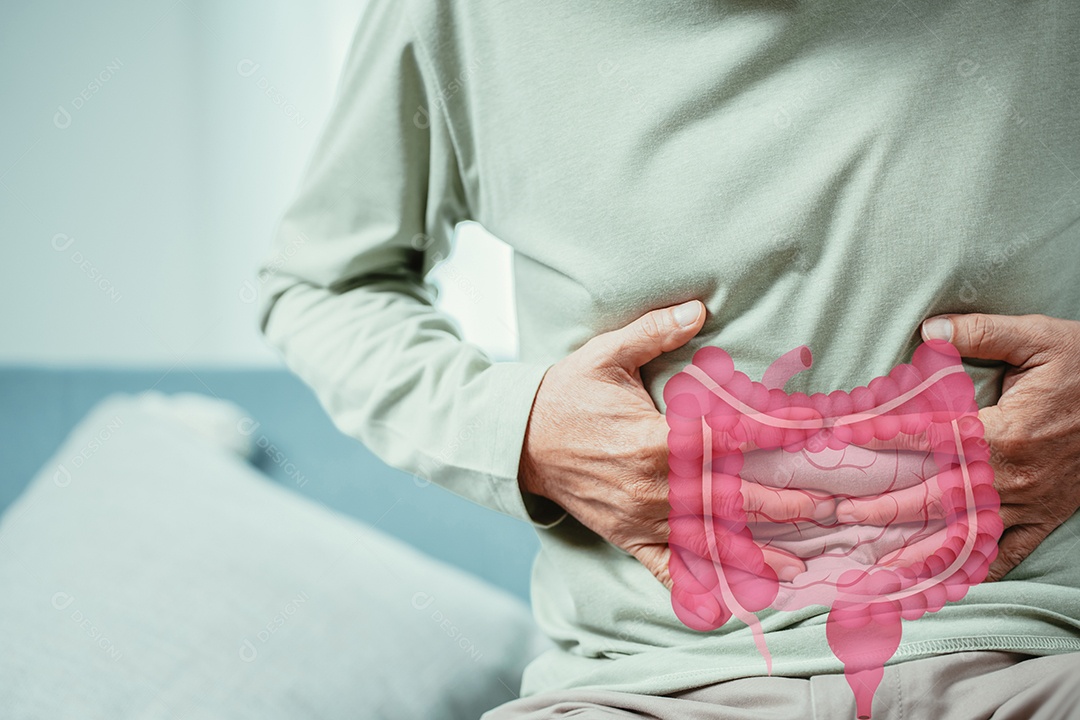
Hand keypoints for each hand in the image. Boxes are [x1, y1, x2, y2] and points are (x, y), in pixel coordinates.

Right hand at [518, 300, 808, 589]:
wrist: (520, 441)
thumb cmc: (566, 394)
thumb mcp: (604, 355)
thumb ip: (652, 332)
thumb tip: (698, 307)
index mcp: (653, 439)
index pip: (726, 437)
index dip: (772, 433)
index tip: (811, 430)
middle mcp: (652, 485)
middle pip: (729, 497)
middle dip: (781, 502)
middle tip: (828, 507)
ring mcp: (641, 517)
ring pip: (708, 539)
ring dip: (754, 552)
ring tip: (799, 565)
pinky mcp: (628, 537)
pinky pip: (667, 568)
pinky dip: (697, 589)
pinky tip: (730, 606)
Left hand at [835, 313, 1079, 580]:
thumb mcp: (1040, 337)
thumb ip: (983, 332)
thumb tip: (930, 329)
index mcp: (1005, 430)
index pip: (929, 437)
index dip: (882, 438)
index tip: (843, 442)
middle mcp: (1012, 473)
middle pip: (936, 496)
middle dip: (885, 507)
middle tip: (842, 515)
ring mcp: (1029, 501)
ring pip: (966, 532)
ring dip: (920, 548)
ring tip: (878, 562)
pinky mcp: (1046, 517)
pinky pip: (1010, 552)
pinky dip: (979, 569)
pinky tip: (946, 584)